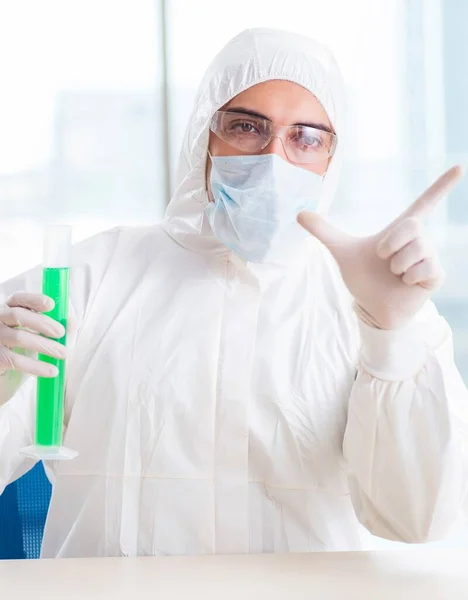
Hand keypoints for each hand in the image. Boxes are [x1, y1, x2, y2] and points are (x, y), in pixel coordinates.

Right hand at [0, 292, 66, 376]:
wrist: (6, 379)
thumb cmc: (24, 352)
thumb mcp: (40, 337)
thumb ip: (55, 328)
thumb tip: (72, 321)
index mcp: (9, 311)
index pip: (18, 299)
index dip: (33, 299)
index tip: (51, 304)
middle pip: (17, 315)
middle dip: (42, 322)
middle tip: (61, 332)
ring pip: (19, 337)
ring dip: (45, 345)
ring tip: (63, 353)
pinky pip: (16, 360)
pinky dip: (37, 366)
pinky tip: (52, 371)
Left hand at [298, 166, 463, 329]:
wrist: (371, 307)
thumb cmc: (363, 278)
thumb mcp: (342, 251)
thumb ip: (323, 231)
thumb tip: (299, 213)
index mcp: (401, 230)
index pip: (425, 202)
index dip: (441, 186)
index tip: (459, 167)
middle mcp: (419, 240)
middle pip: (411, 226)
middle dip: (390, 244)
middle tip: (383, 258)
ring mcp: (429, 257)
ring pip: (416, 249)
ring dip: (396, 265)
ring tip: (394, 274)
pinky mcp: (436, 275)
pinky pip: (424, 268)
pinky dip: (408, 277)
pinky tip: (406, 283)